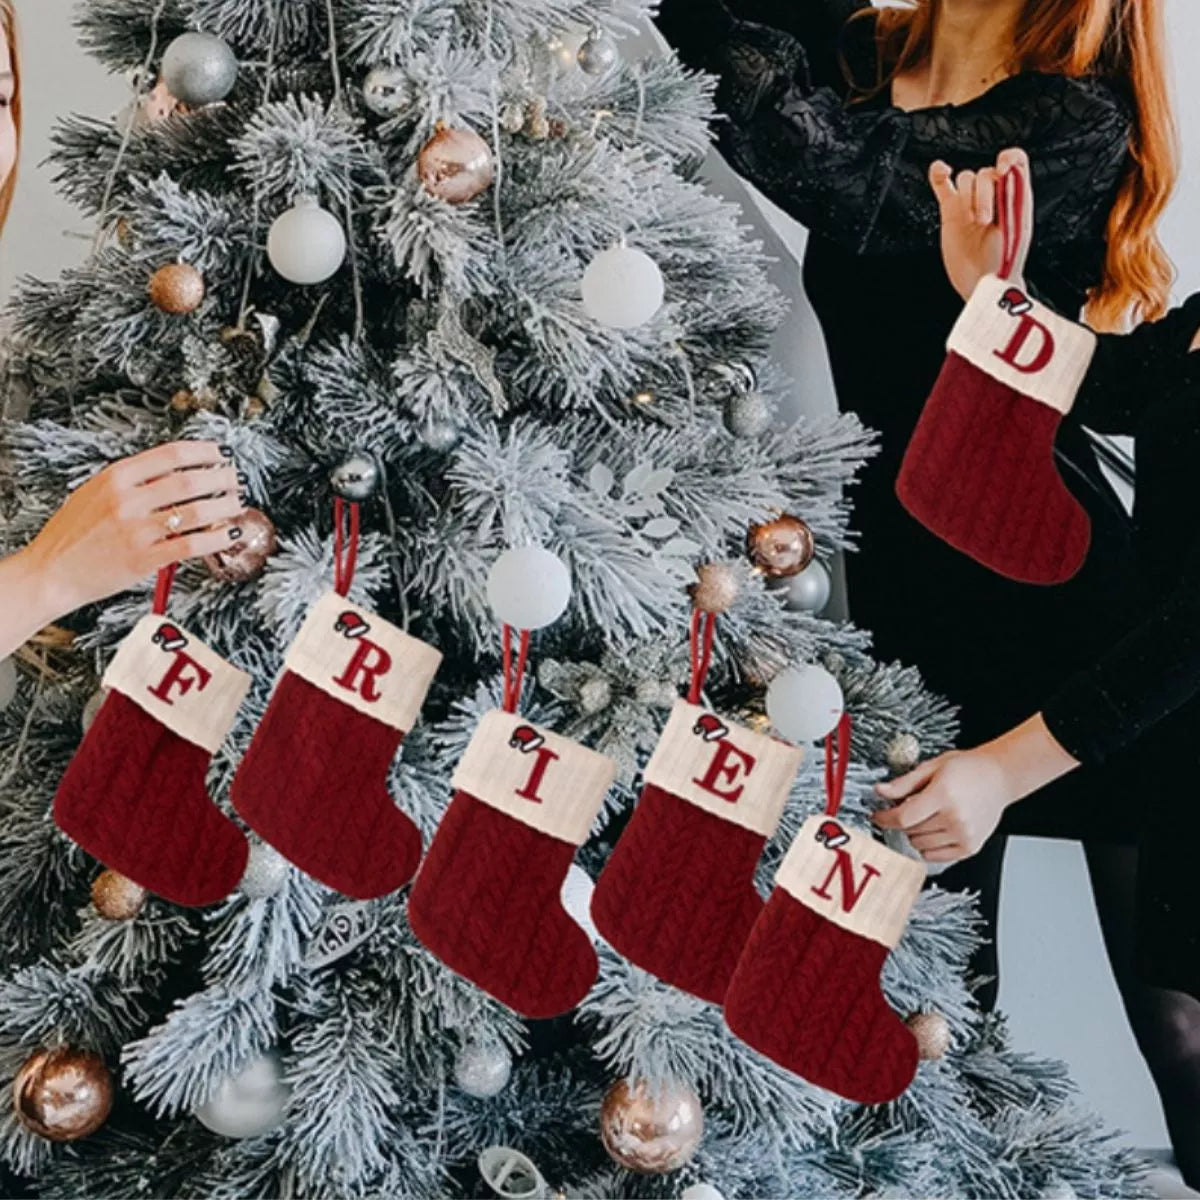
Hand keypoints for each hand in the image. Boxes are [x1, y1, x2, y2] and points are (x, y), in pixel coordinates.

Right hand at [13, 441, 245, 624]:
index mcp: (115, 477)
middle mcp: (127, 500)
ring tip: (237, 504)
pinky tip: (230, 534)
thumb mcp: (95, 492)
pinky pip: (192, 545)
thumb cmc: (73, 534)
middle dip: (221, 478)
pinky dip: (217, 538)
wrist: (51, 572)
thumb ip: (132, 481)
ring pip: (196, 512)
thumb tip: (174, 471)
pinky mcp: (145, 559)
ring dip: (225, 506)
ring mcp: (136, 530)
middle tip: (235, 480)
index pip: (171, 454)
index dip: (204, 452)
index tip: (220, 454)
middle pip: (189, 481)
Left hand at [871, 714, 1079, 863]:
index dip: (884, 818)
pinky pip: (935, 856)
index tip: (877, 816)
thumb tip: (880, 791)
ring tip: (926, 815)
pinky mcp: (969, 847)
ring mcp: (964, 835)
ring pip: (919, 845)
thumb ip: (904, 783)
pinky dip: (927, 846)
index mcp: (943, 796)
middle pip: (910, 831)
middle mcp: (955, 818)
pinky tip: (932, 829)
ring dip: (914, 833)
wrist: (999, 777)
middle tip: (909, 807)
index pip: (903, 817)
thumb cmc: (969, 769)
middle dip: (902, 821)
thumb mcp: (932, 767)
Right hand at [930, 147, 1034, 301]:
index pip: (1015, 161)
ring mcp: (970, 203)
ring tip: (970, 221)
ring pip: (965, 178)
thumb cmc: (1005, 264)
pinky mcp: (951, 212)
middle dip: (983, 195)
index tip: (1003, 169)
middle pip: (985, 173)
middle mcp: (993, 196)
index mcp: (1015, 196)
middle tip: (983, 220)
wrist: (983, 285)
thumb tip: (1012, 169)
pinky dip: (939, 174)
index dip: (1008, 159)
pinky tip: (941, 171)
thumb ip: (1016, 196)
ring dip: (966, 198)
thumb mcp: (1018, 229)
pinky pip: (943, 185)